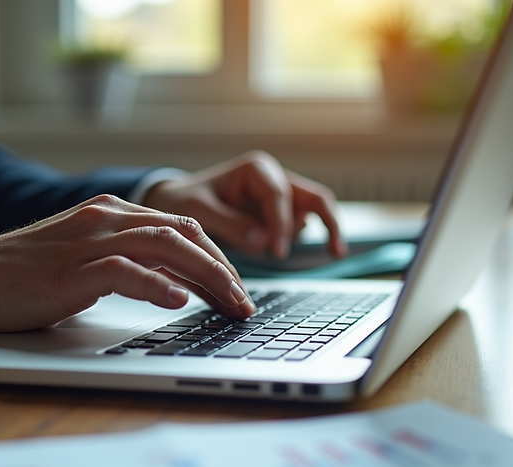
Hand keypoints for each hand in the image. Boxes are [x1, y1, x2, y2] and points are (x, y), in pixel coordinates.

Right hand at [0, 195, 254, 331]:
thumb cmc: (24, 275)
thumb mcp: (84, 261)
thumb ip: (127, 263)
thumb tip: (175, 286)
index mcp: (110, 212)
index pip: (180, 226)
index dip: (216, 255)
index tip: (236, 286)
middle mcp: (105, 218)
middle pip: (183, 233)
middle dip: (223, 268)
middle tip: (245, 301)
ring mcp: (89, 240)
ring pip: (165, 246)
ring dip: (206, 277)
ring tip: (230, 303)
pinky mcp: (72, 269)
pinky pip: (125, 270)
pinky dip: (157, 285)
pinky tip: (180, 301)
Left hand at [143, 151, 346, 258]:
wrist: (177, 202)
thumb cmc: (186, 200)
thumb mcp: (199, 212)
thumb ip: (230, 225)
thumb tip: (262, 241)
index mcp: (257, 169)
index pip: (280, 196)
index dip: (281, 224)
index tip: (277, 251)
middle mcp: (275, 178)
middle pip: (316, 198)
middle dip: (329, 223)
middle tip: (335, 252)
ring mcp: (281, 197)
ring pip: (309, 216)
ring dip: (295, 236)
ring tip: (270, 250)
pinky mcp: (279, 215)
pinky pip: (296, 229)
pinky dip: (291, 241)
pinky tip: (276, 251)